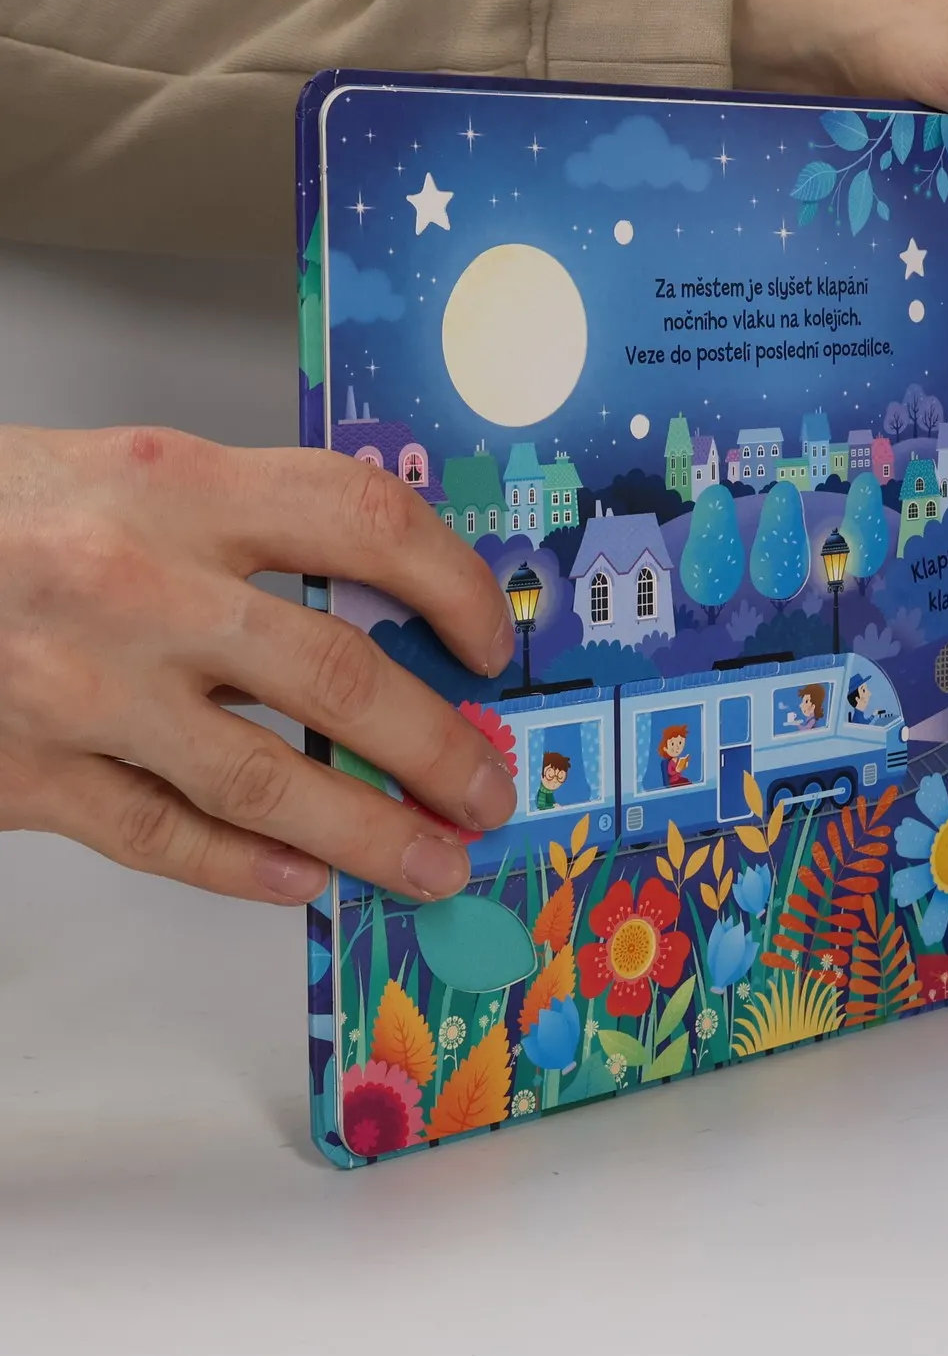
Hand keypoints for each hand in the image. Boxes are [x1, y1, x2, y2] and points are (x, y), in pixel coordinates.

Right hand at [0, 426, 521, 903]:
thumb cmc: (4, 511)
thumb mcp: (135, 475)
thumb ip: (251, 530)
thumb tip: (388, 617)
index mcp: (177, 484)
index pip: (367, 522)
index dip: (454, 587)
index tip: (491, 640)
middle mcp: (136, 583)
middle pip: (336, 672)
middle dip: (435, 744)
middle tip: (486, 786)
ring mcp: (77, 688)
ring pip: (263, 777)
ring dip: (367, 831)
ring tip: (430, 861)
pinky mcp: (24, 773)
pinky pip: (159, 835)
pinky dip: (244, 865)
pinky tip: (304, 880)